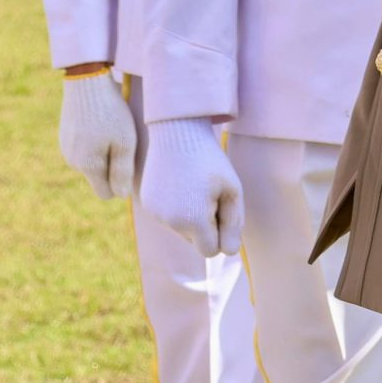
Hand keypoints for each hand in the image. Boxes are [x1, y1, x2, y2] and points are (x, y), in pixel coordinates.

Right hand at [57, 71, 137, 199]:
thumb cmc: (110, 111)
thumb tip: (121, 195)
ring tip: (110, 127)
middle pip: (98, 176)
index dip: (119, 183)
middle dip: (111, 165)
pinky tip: (99, 121)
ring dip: (102, 151)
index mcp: (87, 166)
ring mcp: (66, 147)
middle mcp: (72, 161)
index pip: (105, 193)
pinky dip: (93, 140)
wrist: (86, 79)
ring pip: (91, 161)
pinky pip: (83, 148)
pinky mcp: (65, 134)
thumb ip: (123, 172)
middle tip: (121, 139)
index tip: (128, 160)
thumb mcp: (124, 142)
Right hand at [139, 117, 243, 256]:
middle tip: (208, 192)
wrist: (177, 131)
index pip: (210, 250)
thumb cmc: (210, 160)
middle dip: (204, 224)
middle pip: (195, 241)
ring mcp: (156, 214)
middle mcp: (171, 222)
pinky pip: (167, 217)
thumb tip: (228, 251)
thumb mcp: (232, 189)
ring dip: (189, 216)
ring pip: (180, 230)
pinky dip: (175, 207)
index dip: (220, 232)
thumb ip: (234, 224)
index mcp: (194, 221)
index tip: (221, 207)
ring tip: (193, 186)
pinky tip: (179, 183)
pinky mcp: (147, 204)